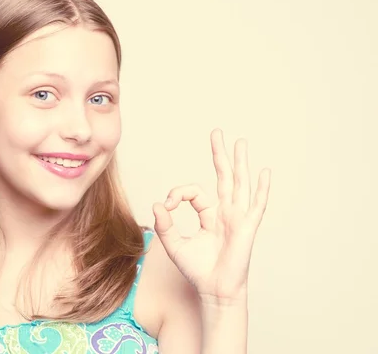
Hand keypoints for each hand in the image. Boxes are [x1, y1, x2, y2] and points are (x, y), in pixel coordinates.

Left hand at [153, 128, 270, 302]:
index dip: (177, 194)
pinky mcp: (247, 227)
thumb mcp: (174, 246)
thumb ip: (165, 225)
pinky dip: (261, 189)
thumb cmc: (197, 270)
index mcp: (209, 215)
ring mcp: (237, 218)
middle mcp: (225, 212)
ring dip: (240, 163)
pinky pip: (256, 205)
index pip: (193, 192)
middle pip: (223, 177)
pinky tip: (264, 173)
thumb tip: (158, 204)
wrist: (214, 290)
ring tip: (240, 142)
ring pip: (239, 184)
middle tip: (216, 133)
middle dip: (219, 154)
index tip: (167, 206)